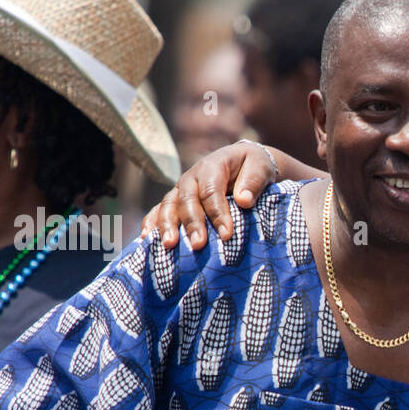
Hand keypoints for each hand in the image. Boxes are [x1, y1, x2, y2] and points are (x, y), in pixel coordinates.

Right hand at [139, 140, 278, 251]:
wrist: (244, 163)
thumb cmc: (254, 167)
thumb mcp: (261, 167)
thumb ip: (254, 181)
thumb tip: (243, 200)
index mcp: (212, 166)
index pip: (211, 191)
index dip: (217, 213)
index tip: (227, 235)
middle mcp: (192, 178)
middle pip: (186, 200)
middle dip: (191, 223)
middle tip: (198, 245)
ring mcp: (181, 190)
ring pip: (168, 206)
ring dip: (167, 226)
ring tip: (169, 246)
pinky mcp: (176, 201)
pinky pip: (159, 211)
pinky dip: (152, 224)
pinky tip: (146, 240)